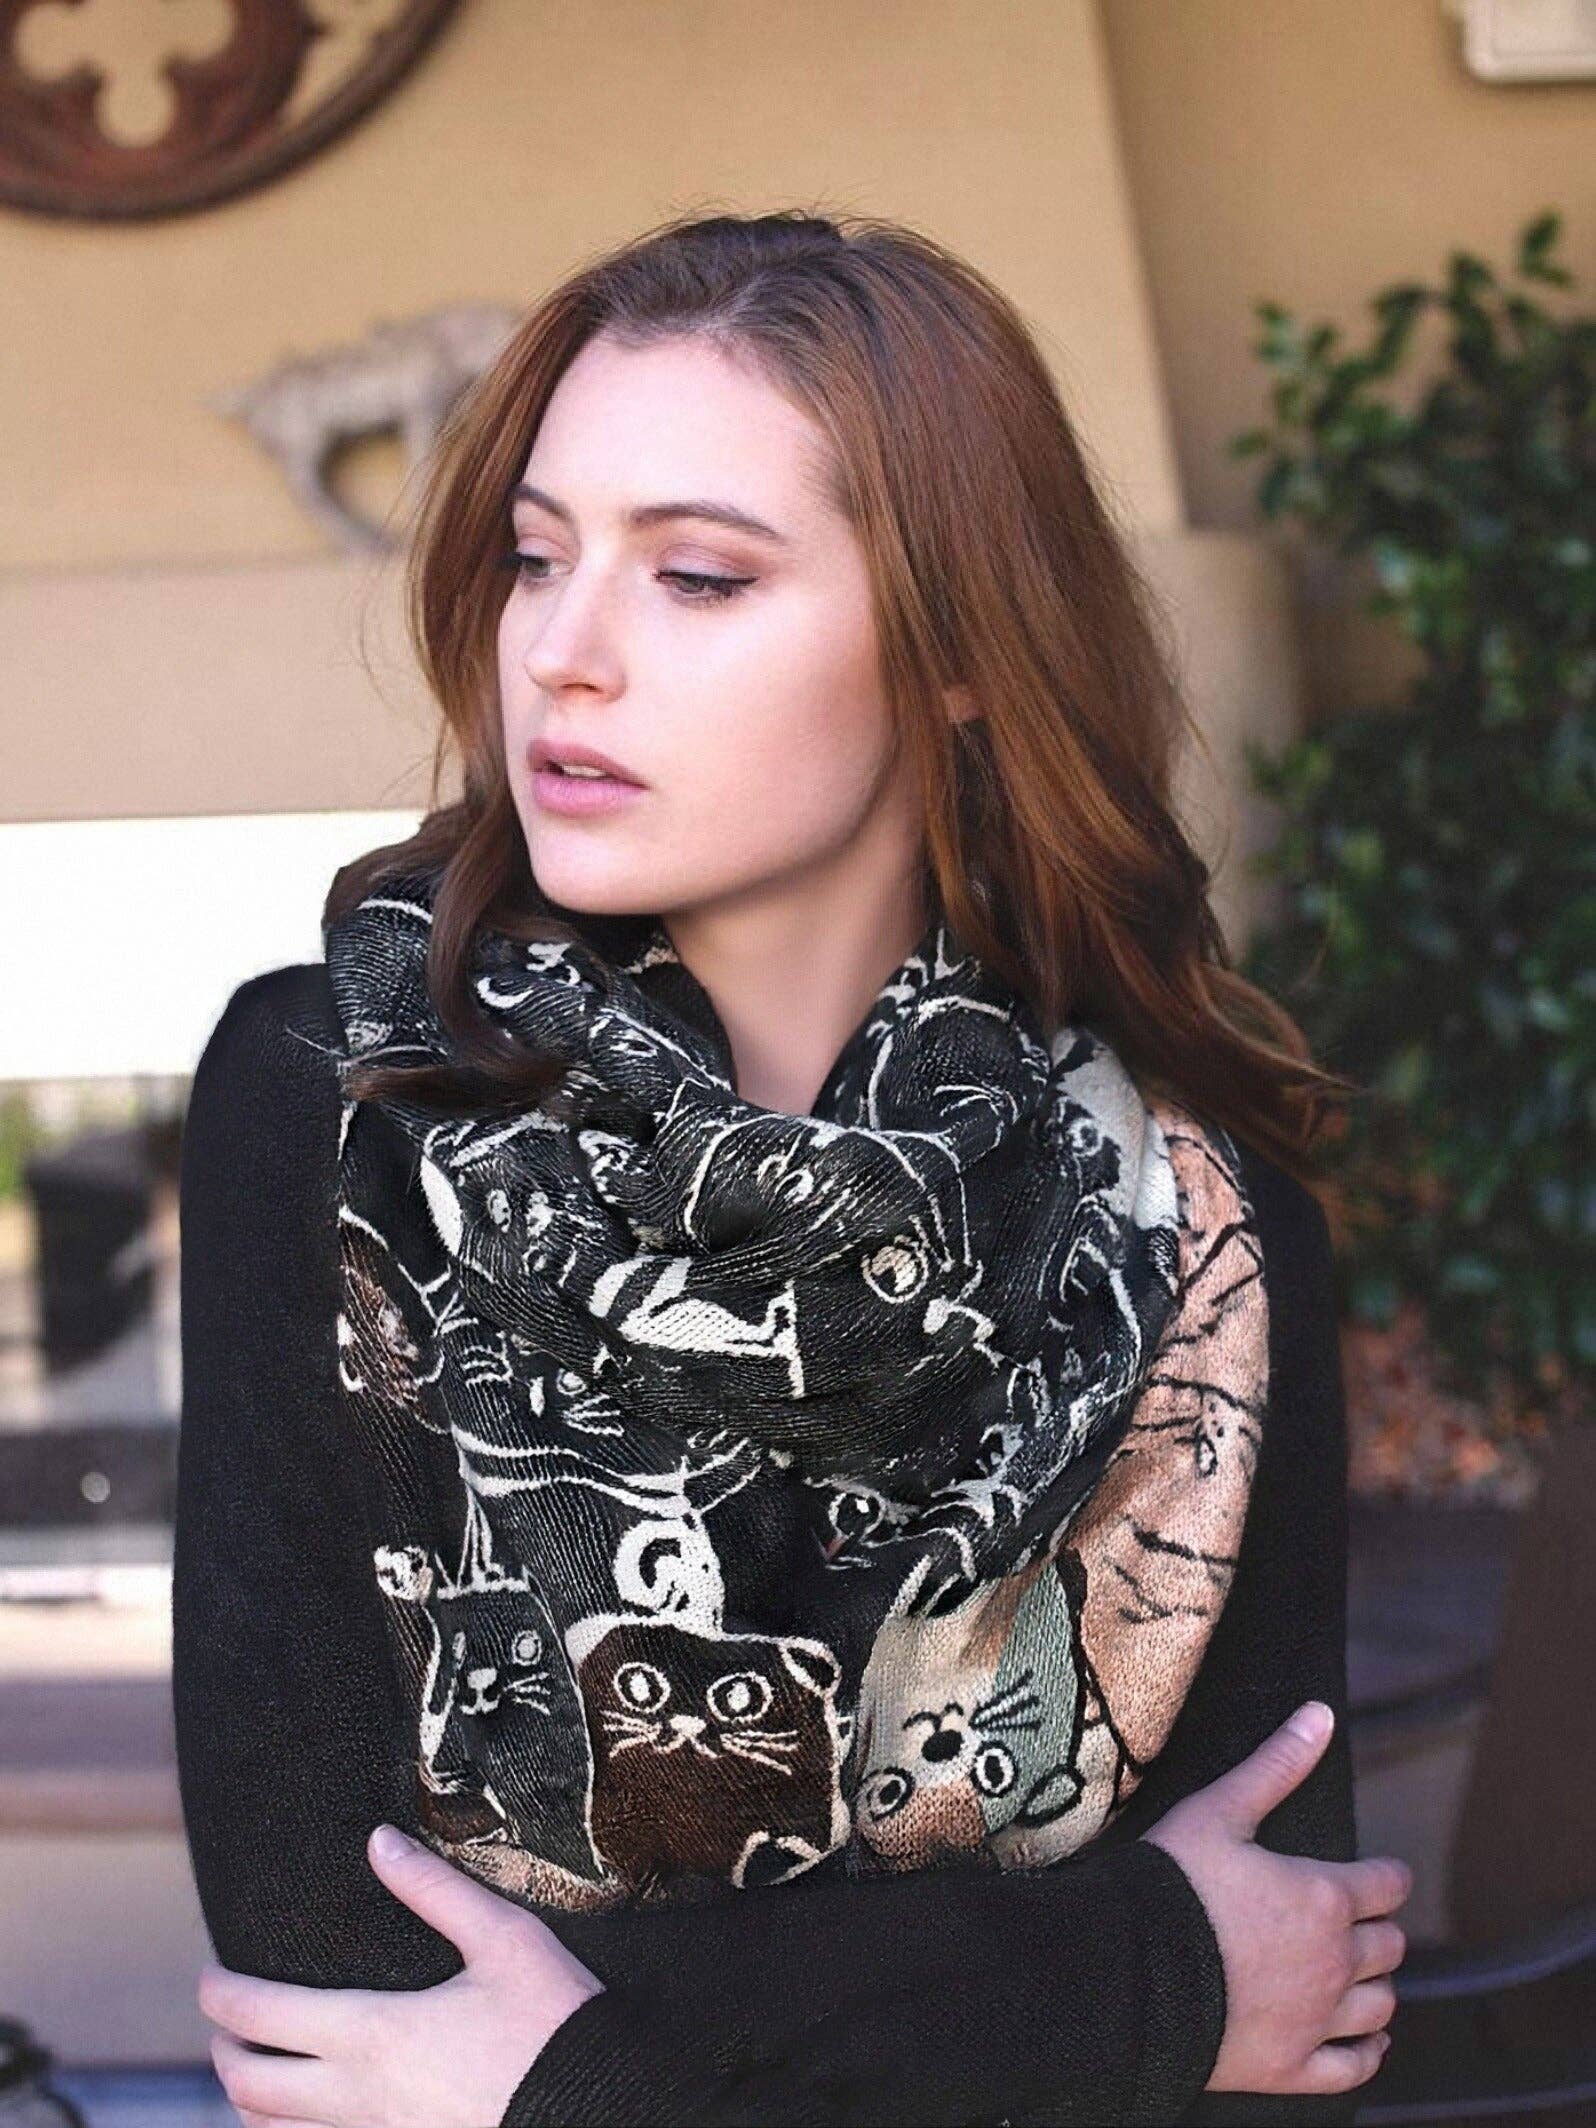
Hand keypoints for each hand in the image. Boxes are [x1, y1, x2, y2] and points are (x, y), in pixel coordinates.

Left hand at [198, 1824, 604, 2127]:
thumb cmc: (555, 2024)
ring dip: (250, 2102)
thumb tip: (378, 1843)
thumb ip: (434, 1891)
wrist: (602, 2112)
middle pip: (250, 2086)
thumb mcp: (504, 1940)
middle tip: (224, 2023)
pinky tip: (309, 2120)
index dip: (221, 1995)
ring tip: (256, 2072)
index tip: (208, 1976)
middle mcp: (357, 2101)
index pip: (262, 2018)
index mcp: (375, 2035)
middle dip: (224, 2051)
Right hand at [1143, 1700, 1411, 2099]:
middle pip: (1390, 1947)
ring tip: (1359, 1975)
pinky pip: (1355, 2067)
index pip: (1387, 1885)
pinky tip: (1369, 2040)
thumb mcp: (1220, 1810)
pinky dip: (1370, 2052)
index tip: (1379, 1875)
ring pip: (1381, 2005)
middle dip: (1380, 1929)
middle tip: (1357, 1921)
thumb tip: (1320, 1715)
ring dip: (1377, 1986)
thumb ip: (1277, 1765)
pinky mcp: (1294, 2067)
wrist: (1130, 1972)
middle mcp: (1336, 1962)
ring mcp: (1318, 2020)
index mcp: (1325, 1898)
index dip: (1386, 1876)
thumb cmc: (1173, 1883)